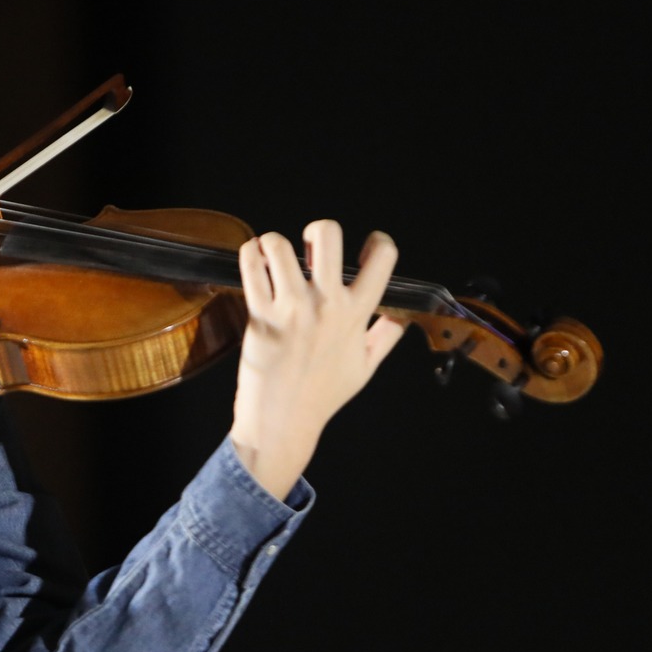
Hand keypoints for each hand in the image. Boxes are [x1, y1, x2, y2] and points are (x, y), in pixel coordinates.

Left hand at [228, 220, 406, 499]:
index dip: (379, 243)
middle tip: (310, 247)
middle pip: (327, 234)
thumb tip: (402, 315)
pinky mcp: (260, 316)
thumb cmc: (323, 395)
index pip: (383, 259)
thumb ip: (385, 336)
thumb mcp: (365, 368)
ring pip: (278, 245)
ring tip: (273, 257)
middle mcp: (326, 305)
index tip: (368, 247)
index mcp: (357, 314)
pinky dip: (249, 255)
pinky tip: (254, 263)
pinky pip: (250, 267)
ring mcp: (291, 309)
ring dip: (274, 243)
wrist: (283, 421)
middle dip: (318, 229)